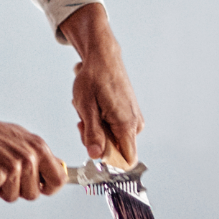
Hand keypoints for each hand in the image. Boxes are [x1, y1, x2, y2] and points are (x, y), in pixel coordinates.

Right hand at [0, 70, 65, 201]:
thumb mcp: (21, 138)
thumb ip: (38, 155)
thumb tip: (57, 169)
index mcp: (39, 148)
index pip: (59, 179)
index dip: (49, 188)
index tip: (40, 188)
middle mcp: (29, 158)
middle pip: (33, 194)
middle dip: (17, 190)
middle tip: (3, 174)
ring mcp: (12, 168)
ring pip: (12, 197)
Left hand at [59, 3, 143, 164]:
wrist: (103, 57)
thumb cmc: (94, 78)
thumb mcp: (86, 106)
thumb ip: (92, 133)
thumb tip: (95, 156)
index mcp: (126, 124)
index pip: (127, 161)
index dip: (108, 161)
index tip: (93, 147)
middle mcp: (135, 124)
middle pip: (116, 151)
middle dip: (96, 141)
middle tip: (83, 122)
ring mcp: (134, 119)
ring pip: (114, 140)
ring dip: (97, 130)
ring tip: (89, 111)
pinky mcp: (130, 115)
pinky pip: (115, 129)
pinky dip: (101, 123)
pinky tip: (95, 108)